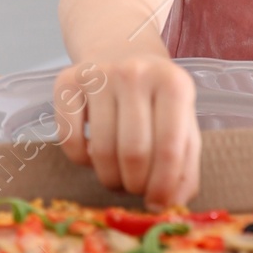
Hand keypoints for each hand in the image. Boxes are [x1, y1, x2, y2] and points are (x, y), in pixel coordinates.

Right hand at [53, 52, 199, 209]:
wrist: (120, 48)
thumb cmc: (155, 96)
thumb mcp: (182, 120)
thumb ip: (185, 162)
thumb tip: (172, 204)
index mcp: (174, 83)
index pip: (170, 148)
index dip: (163, 185)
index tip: (157, 203)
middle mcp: (136, 73)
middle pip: (134, 153)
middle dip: (135, 185)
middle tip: (135, 190)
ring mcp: (98, 75)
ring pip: (101, 151)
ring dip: (110, 178)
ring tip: (117, 176)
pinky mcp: (66, 81)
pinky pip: (69, 140)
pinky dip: (81, 160)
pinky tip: (93, 153)